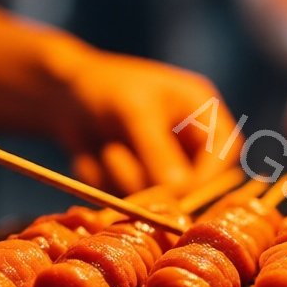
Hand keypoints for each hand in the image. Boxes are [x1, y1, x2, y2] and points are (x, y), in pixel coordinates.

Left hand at [49, 47, 235, 193]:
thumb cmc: (105, 86)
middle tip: (118, 159)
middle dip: (154, 178)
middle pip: (195, 183)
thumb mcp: (133, 111)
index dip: (207, 176)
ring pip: (157, 197)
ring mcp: (165, 166)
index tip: (179, 190)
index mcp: (203, 113)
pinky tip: (95, 156)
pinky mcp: (138, 184)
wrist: (62, 92)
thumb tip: (180, 190)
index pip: (224, 152)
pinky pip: (129, 200)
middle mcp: (190, 143)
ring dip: (123, 178)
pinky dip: (107, 182)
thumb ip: (158, 150)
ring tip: (106, 147)